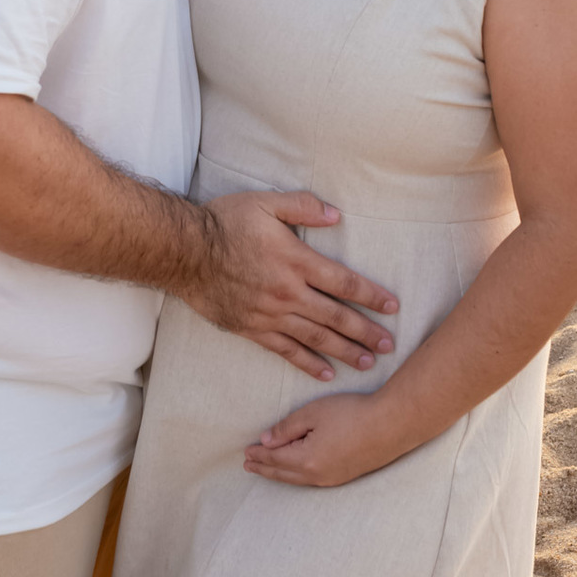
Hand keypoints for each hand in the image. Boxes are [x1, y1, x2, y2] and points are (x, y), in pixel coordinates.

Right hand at [184, 191, 397, 382]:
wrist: (184, 252)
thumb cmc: (225, 222)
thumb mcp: (266, 203)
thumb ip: (303, 207)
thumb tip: (336, 215)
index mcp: (296, 261)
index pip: (344, 282)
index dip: (371, 296)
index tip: (392, 307)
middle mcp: (288, 292)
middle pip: (336, 317)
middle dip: (366, 332)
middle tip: (390, 345)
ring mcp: (270, 314)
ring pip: (316, 339)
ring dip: (344, 352)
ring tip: (367, 362)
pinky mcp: (252, 329)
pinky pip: (285, 351)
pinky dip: (307, 363)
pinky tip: (325, 373)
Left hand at [244, 390, 402, 486]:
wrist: (392, 425)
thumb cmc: (352, 413)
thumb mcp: (314, 413)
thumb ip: (287, 427)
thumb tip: (266, 440)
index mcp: (306, 459)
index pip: (274, 457)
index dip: (259, 454)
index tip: (245, 451)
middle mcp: (317, 475)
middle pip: (282, 473)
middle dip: (264, 467)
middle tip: (248, 465)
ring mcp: (332, 479)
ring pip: (297, 480)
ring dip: (279, 474)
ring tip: (266, 469)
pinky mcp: (344, 476)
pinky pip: (311, 480)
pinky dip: (296, 476)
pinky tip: (295, 472)